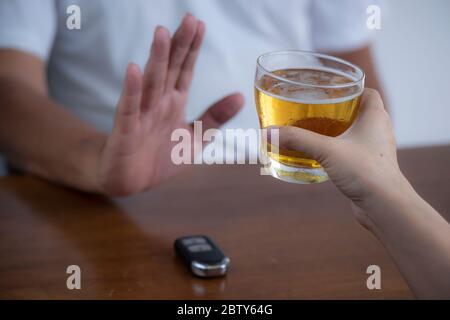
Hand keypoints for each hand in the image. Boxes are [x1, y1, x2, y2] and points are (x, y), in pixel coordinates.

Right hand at [97, 14, 243, 195]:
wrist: (131, 182)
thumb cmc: (159, 157)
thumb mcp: (194, 138)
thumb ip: (214, 117)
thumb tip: (240, 96)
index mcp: (173, 102)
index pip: (184, 69)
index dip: (192, 48)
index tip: (199, 25)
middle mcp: (158, 103)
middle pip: (169, 68)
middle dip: (179, 44)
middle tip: (189, 19)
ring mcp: (141, 114)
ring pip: (151, 82)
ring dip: (156, 59)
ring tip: (162, 34)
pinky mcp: (126, 131)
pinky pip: (129, 108)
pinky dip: (132, 90)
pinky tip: (134, 70)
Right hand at [273, 89, 406, 227]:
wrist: (384, 205)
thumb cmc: (365, 172)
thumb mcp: (326, 150)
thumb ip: (297, 139)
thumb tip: (269, 132)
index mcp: (375, 117)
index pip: (367, 92)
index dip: (351, 88)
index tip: (331, 90)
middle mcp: (379, 130)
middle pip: (359, 111)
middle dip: (339, 109)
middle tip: (316, 109)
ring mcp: (375, 150)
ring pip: (356, 132)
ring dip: (338, 130)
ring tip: (315, 131)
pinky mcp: (370, 166)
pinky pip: (354, 151)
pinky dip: (339, 149)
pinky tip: (322, 155)